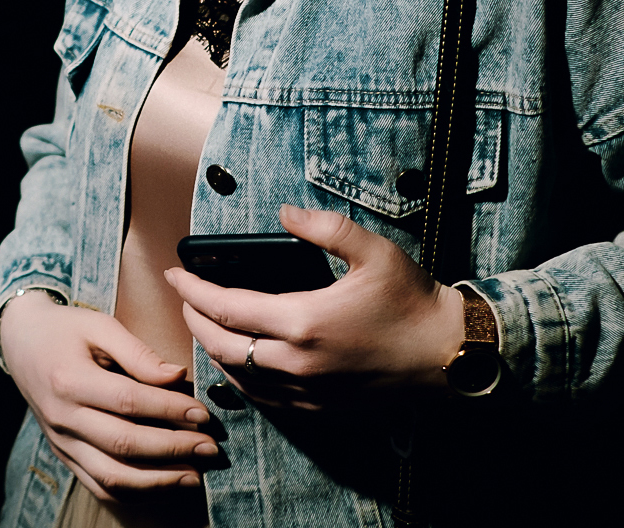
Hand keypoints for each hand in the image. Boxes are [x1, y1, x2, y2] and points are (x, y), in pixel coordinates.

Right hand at [0, 291, 219, 501]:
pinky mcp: (64, 456)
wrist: (21, 342)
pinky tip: (165, 484)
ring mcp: (61, 442)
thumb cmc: (66, 329)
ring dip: (158, 481)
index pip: (128, 402)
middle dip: (173, 450)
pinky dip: (135, 492)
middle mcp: (63, 417)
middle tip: (211, 449)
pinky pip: (99, 485)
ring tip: (195, 476)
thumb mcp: (99, 325)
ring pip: (111, 476)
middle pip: (123, 444)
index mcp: (69, 380)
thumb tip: (177, 376)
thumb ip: (138, 352)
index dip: (169, 409)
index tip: (203, 414)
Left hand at [164, 204, 464, 411]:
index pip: (226, 308)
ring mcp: (308, 393)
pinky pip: (265, 399)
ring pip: (239, 378)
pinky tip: (241, 363)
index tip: (174, 274)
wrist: (448, 354)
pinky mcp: (321, 410)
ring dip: (214, 351)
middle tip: (184, 299)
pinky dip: (242, 378)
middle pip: (222, 347)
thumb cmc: (411, 300)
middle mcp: (298, 363)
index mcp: (303, 321)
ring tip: (206, 326)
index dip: (193, 290)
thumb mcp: (372, 250)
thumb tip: (284, 214)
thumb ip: (324, 227)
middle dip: (194, 321)